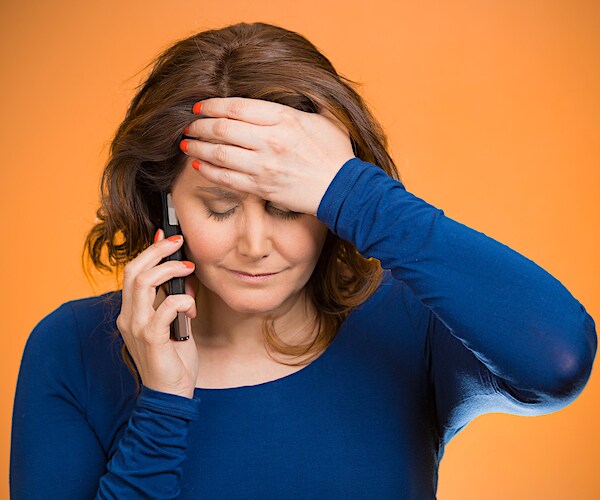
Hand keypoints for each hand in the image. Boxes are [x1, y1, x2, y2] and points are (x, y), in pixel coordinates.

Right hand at [116, 229, 199, 398]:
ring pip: (143, 283)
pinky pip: (164, 308)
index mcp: (131, 313)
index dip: (149, 251)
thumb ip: (174, 301)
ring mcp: (136, 328)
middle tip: (179, 242)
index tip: (167, 236)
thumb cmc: (174, 360)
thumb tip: (185, 276)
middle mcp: (128, 317)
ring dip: (170, 270)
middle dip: (158, 251)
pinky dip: (181, 300)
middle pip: (133, 271)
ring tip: (189, 270)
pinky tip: (192, 306)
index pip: (132, 273)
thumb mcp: (176, 324)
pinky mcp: (151, 339)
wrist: (171, 396)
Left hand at [180, 97, 355, 215]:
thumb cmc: (335, 154)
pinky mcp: (262, 188)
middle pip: (222, 129)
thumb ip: (306, 103)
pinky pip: (226, 179)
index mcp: (284, 119)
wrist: (343, 190)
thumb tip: (295, 88)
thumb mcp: (326, 119)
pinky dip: (208, 170)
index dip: (213, 105)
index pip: (237, 107)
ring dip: (198, 147)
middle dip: (199, 125)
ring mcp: (264, 166)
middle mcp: (270, 141)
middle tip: (189, 125)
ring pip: (219, 154)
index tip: (200, 106)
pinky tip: (198, 164)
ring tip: (186, 143)